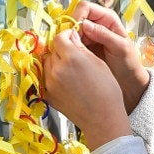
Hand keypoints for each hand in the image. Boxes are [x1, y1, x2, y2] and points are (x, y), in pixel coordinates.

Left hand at [44, 29, 131, 149]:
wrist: (102, 117)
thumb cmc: (107, 91)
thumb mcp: (98, 63)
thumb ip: (81, 48)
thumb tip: (72, 37)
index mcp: (71, 58)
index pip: (60, 38)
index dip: (67, 35)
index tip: (72, 37)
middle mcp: (57, 69)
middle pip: (52, 50)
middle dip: (62, 49)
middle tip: (74, 55)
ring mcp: (50, 83)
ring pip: (47, 63)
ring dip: (56, 62)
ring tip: (71, 69)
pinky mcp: (48, 94)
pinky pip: (46, 77)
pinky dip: (54, 75)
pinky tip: (68, 80)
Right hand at [71, 1, 149, 113]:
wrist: (129, 80)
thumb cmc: (129, 63)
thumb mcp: (120, 48)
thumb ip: (104, 34)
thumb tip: (84, 24)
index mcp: (108, 18)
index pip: (86, 7)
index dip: (78, 17)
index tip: (76, 32)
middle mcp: (96, 23)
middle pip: (75, 18)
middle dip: (71, 30)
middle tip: (75, 45)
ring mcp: (88, 35)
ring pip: (70, 30)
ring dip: (69, 40)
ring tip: (76, 53)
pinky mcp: (83, 46)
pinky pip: (70, 42)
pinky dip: (69, 48)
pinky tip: (73, 57)